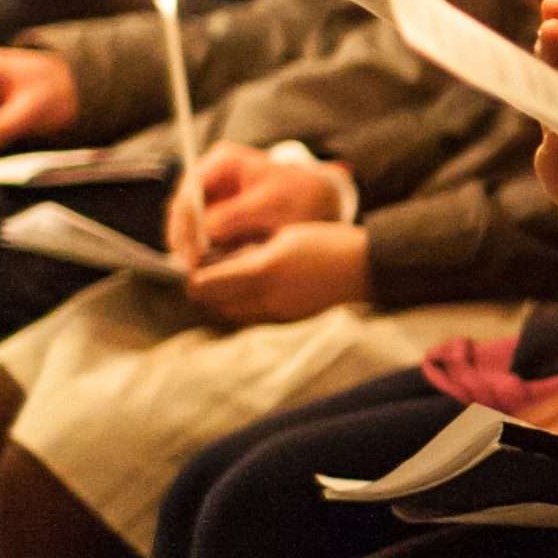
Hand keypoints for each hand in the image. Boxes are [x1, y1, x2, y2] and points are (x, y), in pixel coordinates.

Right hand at [167, 142, 342, 267]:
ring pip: (186, 228)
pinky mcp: (214, 220)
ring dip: (191, 251)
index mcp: (222, 161)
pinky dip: (202, 255)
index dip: (185, 225)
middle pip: (181, 212)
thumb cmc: (300, 196)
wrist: (319, 203)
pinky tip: (210, 272)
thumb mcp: (271, 204)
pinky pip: (199, 239)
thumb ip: (234, 216)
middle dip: (184, 242)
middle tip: (192, 271)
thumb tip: (203, 233)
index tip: (192, 255)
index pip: (188, 194)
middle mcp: (209, 177)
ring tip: (201, 274)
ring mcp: (210, 199)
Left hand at [184, 221, 368, 322]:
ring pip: (230, 314)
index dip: (193, 275)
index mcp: (261, 272)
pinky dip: (244, 305)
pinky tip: (257, 287)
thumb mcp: (284, 236)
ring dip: (224, 299)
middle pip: (212, 305)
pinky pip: (252, 317)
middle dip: (204, 289)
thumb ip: (250, 252)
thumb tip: (223, 262)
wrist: (364, 267)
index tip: (195, 261)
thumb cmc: (327, 242)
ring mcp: (276, 315)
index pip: (204, 285)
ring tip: (233, 278)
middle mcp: (264, 300)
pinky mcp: (287, 321)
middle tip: (209, 269)